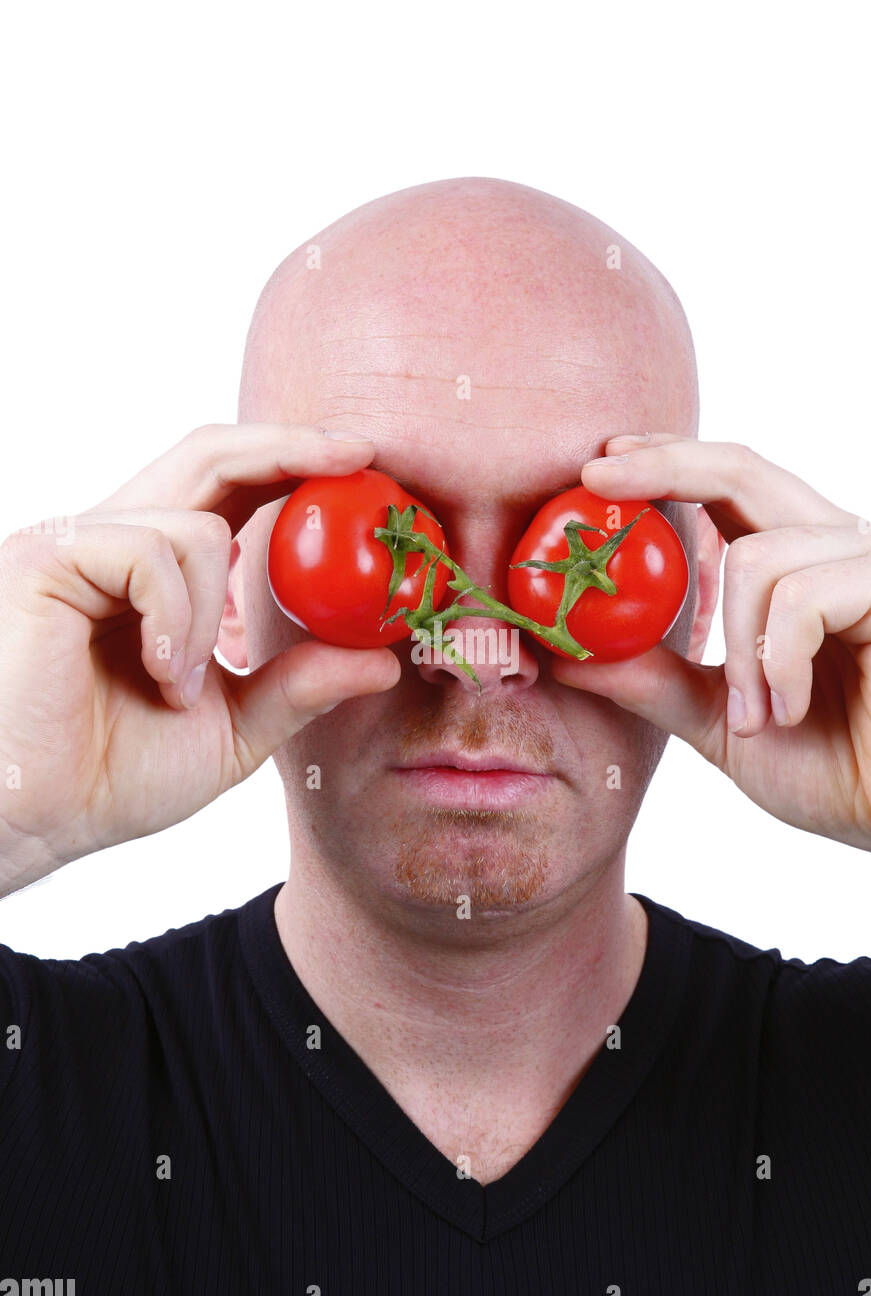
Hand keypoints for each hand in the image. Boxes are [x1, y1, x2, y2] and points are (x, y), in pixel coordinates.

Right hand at [0, 424, 399, 893]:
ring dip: (214, 615)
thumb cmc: (110, 778)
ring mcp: (75, 545)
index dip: (292, 463)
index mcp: (152, 572)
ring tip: (181, 685)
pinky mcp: (47, 560)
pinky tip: (158, 675)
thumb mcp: (233, 730)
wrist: (32, 820)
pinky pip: (150, 554)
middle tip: (361, 454)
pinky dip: (174, 620)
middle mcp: (112, 541)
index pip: (227, 488)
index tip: (363, 463)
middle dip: (290, 446)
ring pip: (197, 527)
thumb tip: (382, 661)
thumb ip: (299, 687)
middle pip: (208, 453)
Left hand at [555, 434, 870, 877]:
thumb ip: (655, 682)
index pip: (725, 486)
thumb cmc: (841, 771)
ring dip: (736, 649)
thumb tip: (567, 656)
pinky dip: (778, 661)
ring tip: (757, 715)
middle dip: (661, 465)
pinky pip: (799, 595)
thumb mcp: (722, 722)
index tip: (597, 467)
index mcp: (799, 566)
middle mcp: (838, 546)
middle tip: (595, 475)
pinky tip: (792, 707)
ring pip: (755, 556)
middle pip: (742, 468)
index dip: (662, 465)